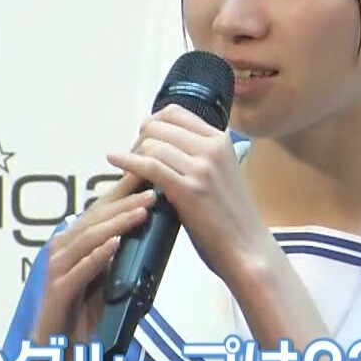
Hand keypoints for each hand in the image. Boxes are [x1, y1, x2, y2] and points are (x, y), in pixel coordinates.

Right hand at [32, 174, 156, 346]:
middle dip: (125, 202)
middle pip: (95, 218)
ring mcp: (58, 268)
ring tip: (141, 212)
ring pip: (88, 238)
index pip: (100, 209)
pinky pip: (80, 269)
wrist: (60, 348)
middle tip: (152, 191)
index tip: (147, 173)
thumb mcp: (107, 274)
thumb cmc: (85, 310)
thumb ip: (120, 252)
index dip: (122, 190)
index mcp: (73, 240)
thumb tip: (150, 228)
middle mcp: (62, 248)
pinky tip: (116, 244)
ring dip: (116, 223)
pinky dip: (98, 255)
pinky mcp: (59, 291)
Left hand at [105, 104, 270, 282]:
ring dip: (132, 154)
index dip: (152, 124)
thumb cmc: (232, 218)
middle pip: (158, 126)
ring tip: (128, 172)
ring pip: (151, 144)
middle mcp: (212, 148)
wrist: (246, 248)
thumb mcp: (222, 173)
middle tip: (133, 159)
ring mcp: (201, 168)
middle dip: (139, 140)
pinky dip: (127, 162)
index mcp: (220, 140)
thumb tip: (167, 147)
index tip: (143, 140)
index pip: (175, 113)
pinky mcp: (189, 190)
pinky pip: (149, 165)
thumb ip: (200, 156)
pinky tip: (114, 161)